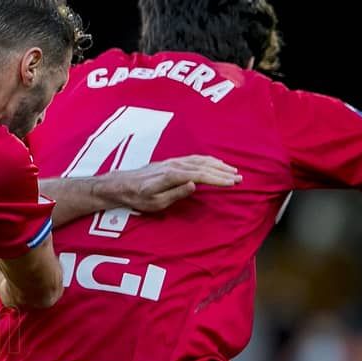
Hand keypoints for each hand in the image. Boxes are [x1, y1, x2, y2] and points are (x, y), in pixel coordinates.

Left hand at [111, 155, 239, 211]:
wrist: (121, 184)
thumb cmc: (137, 197)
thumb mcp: (154, 202)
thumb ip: (175, 193)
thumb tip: (194, 185)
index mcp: (172, 175)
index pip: (201, 175)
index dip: (218, 179)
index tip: (233, 182)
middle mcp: (174, 165)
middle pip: (204, 166)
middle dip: (223, 172)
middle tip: (240, 178)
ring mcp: (173, 161)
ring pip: (200, 160)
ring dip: (218, 165)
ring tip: (232, 170)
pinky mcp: (171, 161)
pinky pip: (194, 158)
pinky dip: (208, 160)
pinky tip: (215, 164)